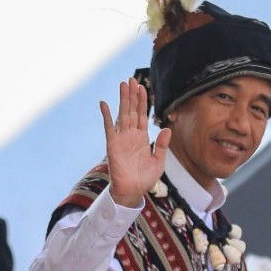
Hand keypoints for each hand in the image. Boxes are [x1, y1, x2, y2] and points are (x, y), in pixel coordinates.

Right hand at [100, 78, 170, 207]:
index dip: (143, 101)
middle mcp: (131, 135)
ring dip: (123, 99)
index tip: (143, 87)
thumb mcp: (158, 161)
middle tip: (131, 79)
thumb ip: (161, 145)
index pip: (142, 115)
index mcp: (142, 138)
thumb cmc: (145, 179)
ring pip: (122, 114)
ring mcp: (121, 139)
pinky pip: (109, 127)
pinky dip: (106, 115)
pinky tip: (104, 103)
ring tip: (123, 84)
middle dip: (132, 95)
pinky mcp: (113, 145)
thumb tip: (166, 129)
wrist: (132, 192)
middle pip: (131, 110)